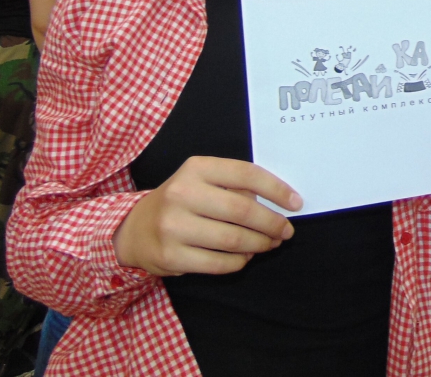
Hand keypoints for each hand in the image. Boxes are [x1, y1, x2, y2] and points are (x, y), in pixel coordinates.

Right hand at [112, 156, 300, 276]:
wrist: (134, 229)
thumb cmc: (181, 201)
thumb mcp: (202, 181)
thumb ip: (234, 186)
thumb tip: (278, 203)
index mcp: (196, 168)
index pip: (246, 174)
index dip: (276, 189)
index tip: (296, 203)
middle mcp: (182, 194)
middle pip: (242, 210)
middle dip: (272, 223)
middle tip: (286, 231)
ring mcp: (174, 226)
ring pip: (233, 240)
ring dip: (259, 244)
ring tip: (269, 244)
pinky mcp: (171, 256)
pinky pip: (218, 263)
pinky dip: (239, 261)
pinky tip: (245, 256)